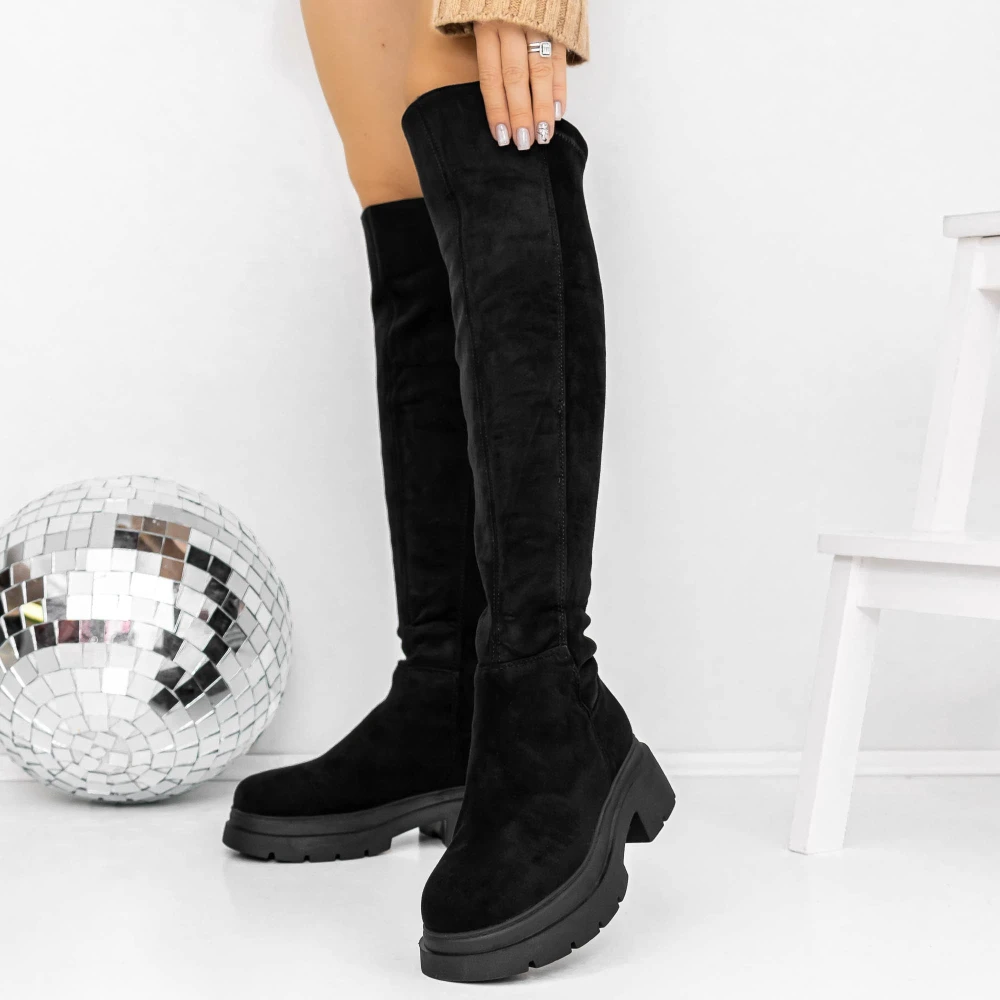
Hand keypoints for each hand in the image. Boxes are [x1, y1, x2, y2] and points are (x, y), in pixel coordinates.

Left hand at [473, 21, 567, 149]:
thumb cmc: (499, 2)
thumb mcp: (483, 18)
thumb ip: (490, 52)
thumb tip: (498, 99)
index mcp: (487, 27)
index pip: (492, 78)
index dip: (497, 109)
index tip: (501, 136)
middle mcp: (511, 26)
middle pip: (515, 79)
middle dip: (521, 114)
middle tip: (524, 143)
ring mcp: (537, 24)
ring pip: (539, 72)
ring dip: (542, 108)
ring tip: (544, 135)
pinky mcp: (558, 24)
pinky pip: (559, 59)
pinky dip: (559, 87)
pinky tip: (559, 111)